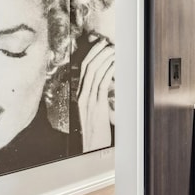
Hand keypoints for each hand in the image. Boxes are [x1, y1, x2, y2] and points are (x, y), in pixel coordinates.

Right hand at [77, 36, 114, 151]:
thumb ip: (98, 99)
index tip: (100, 44)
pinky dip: (108, 71)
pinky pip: (102, 84)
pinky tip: (115, 65)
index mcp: (79, 96)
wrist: (92, 152)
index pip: (83, 69)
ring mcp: (88, 101)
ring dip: (105, 58)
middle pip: (86, 67)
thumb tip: (108, 84)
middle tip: (107, 42)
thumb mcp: (94, 114)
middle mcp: (81, 96)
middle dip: (97, 51)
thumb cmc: (95, 136)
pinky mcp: (96, 107)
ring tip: (113, 50)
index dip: (91, 54)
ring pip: (93, 72)